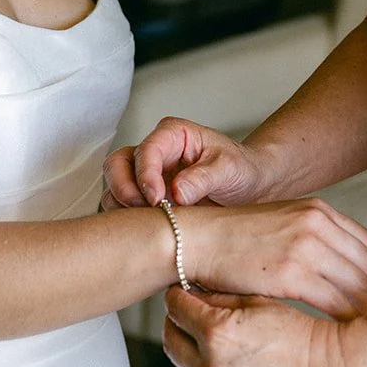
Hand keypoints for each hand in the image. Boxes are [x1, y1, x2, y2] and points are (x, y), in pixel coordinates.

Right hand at [102, 117, 270, 209]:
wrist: (251, 188)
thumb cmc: (241, 169)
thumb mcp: (229, 168)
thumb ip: (203, 178)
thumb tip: (177, 192)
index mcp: (173, 135)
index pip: (146, 150)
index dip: (146, 174)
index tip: (156, 199)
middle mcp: (155, 153)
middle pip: (118, 164)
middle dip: (124, 189)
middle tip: (145, 210)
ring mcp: (148, 177)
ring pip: (115, 188)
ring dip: (125, 207)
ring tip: (151, 223)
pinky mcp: (146, 199)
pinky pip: (124, 208)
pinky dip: (129, 220)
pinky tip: (150, 231)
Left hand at [163, 287, 366, 366]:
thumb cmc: (305, 333)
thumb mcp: (260, 304)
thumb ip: (222, 297)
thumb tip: (196, 291)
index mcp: (218, 333)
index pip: (176, 307)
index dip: (179, 294)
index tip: (184, 289)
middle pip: (171, 340)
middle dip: (176, 322)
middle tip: (187, 310)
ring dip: (188, 349)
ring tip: (204, 335)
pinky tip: (220, 358)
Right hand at [179, 199, 366, 319]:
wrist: (197, 240)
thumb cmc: (233, 237)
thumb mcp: (280, 222)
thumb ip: (311, 235)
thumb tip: (337, 264)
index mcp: (316, 209)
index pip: (366, 242)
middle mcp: (316, 223)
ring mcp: (305, 247)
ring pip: (356, 286)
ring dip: (365, 309)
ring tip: (363, 327)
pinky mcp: (291, 273)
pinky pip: (335, 302)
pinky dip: (346, 318)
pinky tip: (343, 328)